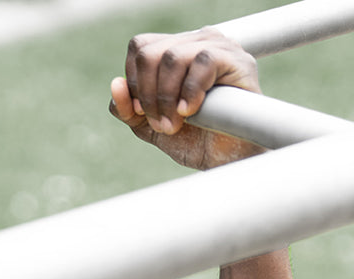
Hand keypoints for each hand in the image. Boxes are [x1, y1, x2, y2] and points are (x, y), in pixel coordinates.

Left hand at [109, 29, 263, 170]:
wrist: (226, 162)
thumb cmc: (195, 141)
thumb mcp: (151, 127)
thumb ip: (129, 109)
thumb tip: (116, 85)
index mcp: (176, 51)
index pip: (140, 47)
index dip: (134, 83)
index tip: (143, 114)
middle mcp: (197, 42)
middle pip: (150, 52)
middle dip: (148, 96)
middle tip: (162, 124)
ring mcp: (219, 47)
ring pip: (173, 57)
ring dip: (166, 98)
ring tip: (176, 123)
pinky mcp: (238, 61)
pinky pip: (203, 61)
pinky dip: (189, 91)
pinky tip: (190, 112)